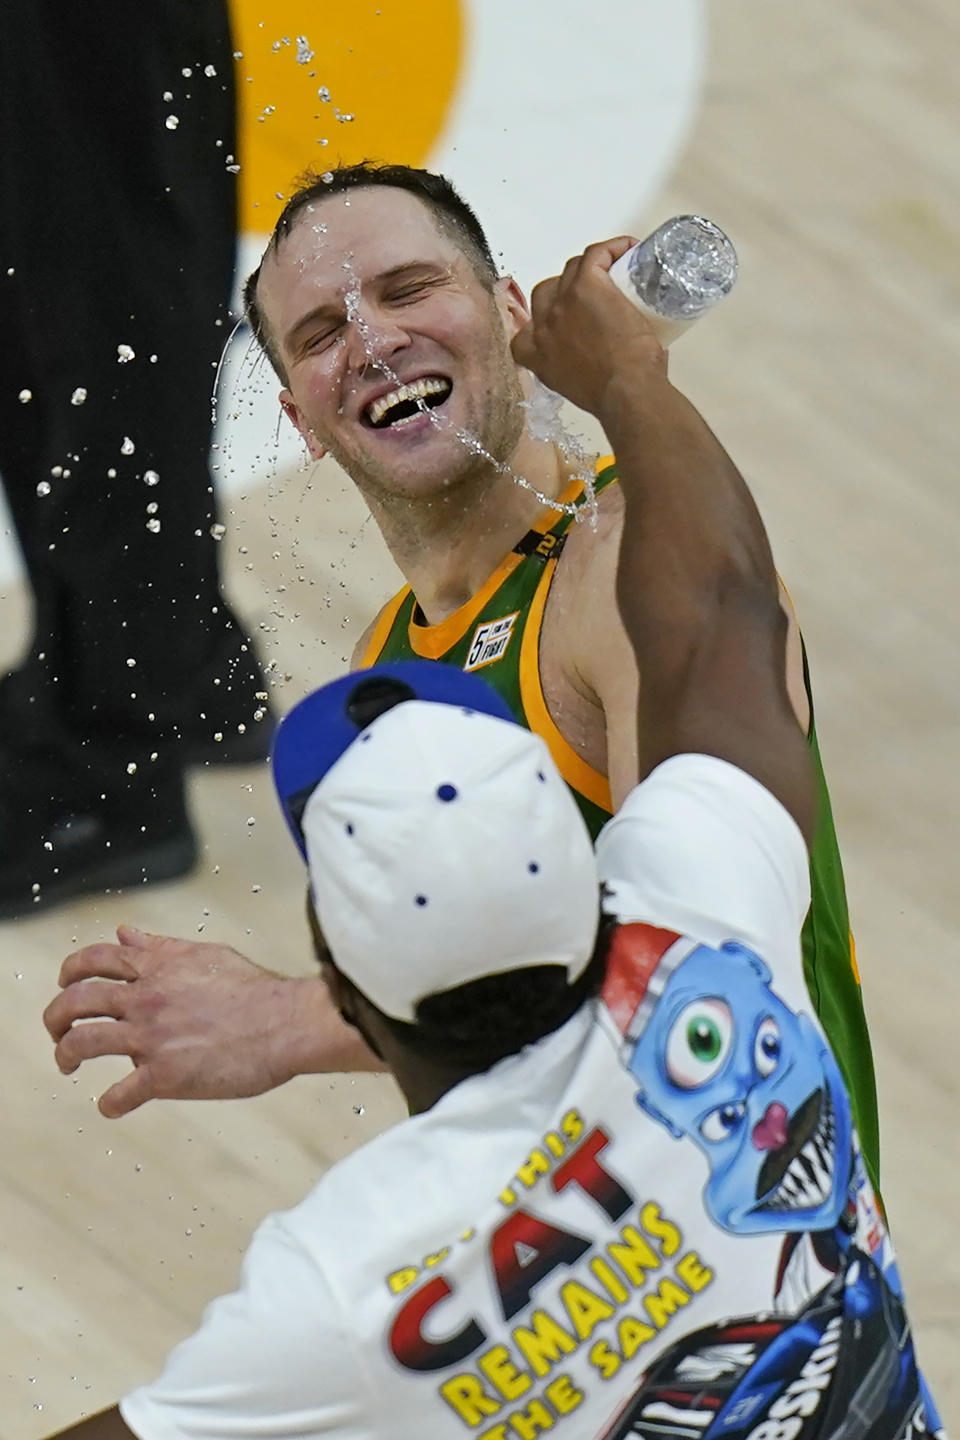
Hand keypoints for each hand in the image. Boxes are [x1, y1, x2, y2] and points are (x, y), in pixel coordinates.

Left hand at [43, 926, 378, 1116]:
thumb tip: (126, 933)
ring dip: (65, 1055)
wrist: (287, 1024)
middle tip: (57, 1030)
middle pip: (76, 1001)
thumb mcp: (206, 955)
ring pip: (82, 1043)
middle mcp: (147, 998)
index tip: (65, 985)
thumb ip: (162, 947)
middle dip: (55, 1017)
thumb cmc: (255, 990)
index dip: (70, 971)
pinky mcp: (165, 1076)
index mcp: (157, 967)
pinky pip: (118, 1095)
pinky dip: (108, 1105)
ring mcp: (152, 1037)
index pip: (95, 959)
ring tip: (67, 1064)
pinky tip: (111, 1106)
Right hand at [511, 237, 667, 418]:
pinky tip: (629, 251)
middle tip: (598, 300)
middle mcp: (542, 324)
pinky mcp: (588, 285)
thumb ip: (574, 374)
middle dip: (568, 291)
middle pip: (548, 291)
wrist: (625, 392)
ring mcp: (563, 301)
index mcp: (535, 353)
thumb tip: (600, 363)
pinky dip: (614, 249)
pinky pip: (597, 253)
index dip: (546, 320)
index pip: (528, 328)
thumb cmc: (612, 398)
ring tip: (618, 277)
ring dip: (593, 268)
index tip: (568, 324)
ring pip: (573, 269)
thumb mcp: (577, 391)